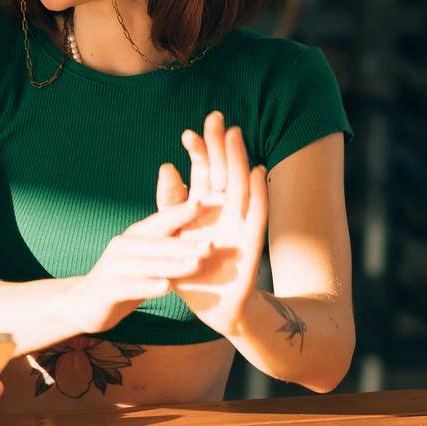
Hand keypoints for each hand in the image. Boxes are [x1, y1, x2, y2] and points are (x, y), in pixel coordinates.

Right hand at [60, 199, 213, 334]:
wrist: (86, 303)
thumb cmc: (127, 276)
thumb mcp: (147, 255)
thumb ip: (168, 238)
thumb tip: (196, 209)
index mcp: (136, 234)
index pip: (161, 220)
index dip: (181, 211)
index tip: (204, 203)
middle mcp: (123, 245)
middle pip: (158, 243)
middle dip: (186, 243)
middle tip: (212, 244)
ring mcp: (113, 266)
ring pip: (147, 264)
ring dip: (172, 264)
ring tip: (196, 265)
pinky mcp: (106, 288)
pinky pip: (130, 286)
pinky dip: (148, 286)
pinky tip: (166, 288)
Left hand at [156, 110, 268, 335]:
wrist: (213, 308)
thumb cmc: (191, 271)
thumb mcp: (173, 234)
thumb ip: (171, 202)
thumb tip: (167, 166)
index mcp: (204, 207)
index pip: (203, 172)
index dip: (199, 151)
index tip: (188, 132)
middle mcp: (224, 210)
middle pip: (224, 171)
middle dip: (220, 145)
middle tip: (216, 117)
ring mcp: (239, 224)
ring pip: (240, 185)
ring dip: (239, 160)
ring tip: (235, 134)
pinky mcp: (250, 243)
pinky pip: (257, 214)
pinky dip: (259, 193)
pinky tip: (259, 171)